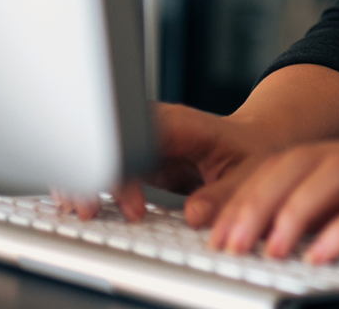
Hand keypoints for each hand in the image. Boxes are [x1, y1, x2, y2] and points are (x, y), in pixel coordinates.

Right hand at [57, 102, 286, 222]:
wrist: (256, 141)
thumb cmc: (254, 151)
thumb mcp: (251, 173)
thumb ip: (225, 194)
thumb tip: (195, 215)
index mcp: (179, 124)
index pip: (135, 140)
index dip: (124, 173)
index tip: (133, 210)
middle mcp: (155, 127)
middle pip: (105, 142)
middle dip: (88, 175)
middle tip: (89, 213)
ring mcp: (142, 141)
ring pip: (97, 153)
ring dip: (82, 181)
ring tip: (86, 212)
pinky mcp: (137, 158)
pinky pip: (104, 168)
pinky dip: (91, 186)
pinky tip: (88, 206)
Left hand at [200, 137, 338, 261]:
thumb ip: (332, 214)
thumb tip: (277, 237)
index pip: (283, 162)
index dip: (242, 192)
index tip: (208, 227)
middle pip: (298, 163)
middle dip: (255, 202)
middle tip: (227, 243)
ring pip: (331, 176)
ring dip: (293, 212)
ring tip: (269, 249)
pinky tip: (321, 255)